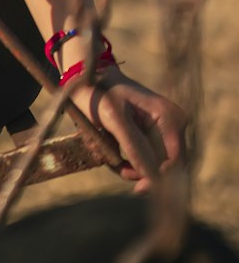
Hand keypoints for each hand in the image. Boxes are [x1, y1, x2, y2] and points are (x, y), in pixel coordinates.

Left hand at [71, 68, 186, 192]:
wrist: (88, 75)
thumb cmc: (100, 91)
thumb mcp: (113, 118)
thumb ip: (134, 146)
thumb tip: (151, 176)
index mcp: (169, 117)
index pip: (175, 160)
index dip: (159, 178)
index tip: (136, 187)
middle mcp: (172, 124)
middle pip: (165, 166)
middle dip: (139, 171)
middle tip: (115, 166)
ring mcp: (162, 130)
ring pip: (152, 165)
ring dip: (128, 166)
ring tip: (104, 152)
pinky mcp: (149, 135)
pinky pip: (143, 158)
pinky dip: (124, 159)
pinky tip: (106, 147)